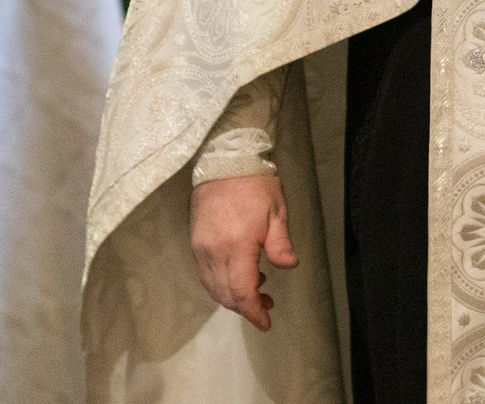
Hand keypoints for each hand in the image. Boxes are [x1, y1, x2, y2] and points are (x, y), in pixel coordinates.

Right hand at [190, 174, 296, 330]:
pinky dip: (220, 284)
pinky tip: (238, 276)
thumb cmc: (256, 185)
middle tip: (267, 304)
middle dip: (245, 307)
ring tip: (258, 290)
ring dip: (232, 297)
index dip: (253, 311)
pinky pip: (204, 275)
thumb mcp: (277, 212)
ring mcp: (200, 249)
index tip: (265, 322)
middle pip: (225, 294)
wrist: (224, 162)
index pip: (241, 292)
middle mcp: (213, 252)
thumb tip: (289, 266)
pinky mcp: (194, 243)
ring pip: (212, 288)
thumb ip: (280, 244)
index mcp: (236, 246)